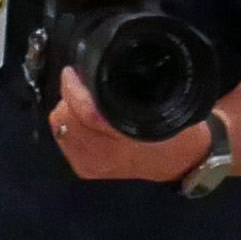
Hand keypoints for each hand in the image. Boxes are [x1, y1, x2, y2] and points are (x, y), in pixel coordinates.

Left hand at [49, 69, 211, 184]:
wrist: (180, 166)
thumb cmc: (178, 134)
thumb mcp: (168, 107)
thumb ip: (137, 89)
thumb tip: (102, 70)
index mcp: (126, 140)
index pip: (86, 112)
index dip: (74, 88)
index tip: (73, 71)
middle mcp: (104, 155)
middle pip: (65, 118)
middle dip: (70, 97)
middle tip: (84, 86)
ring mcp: (92, 165)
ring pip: (60, 127)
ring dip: (68, 111)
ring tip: (85, 103)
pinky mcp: (85, 169)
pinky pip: (63, 138)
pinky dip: (69, 125)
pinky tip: (84, 121)